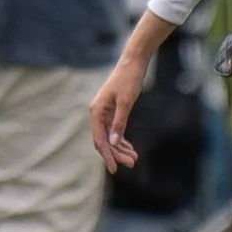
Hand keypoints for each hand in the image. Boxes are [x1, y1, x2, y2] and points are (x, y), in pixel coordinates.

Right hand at [90, 57, 147, 172]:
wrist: (134, 62)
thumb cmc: (129, 80)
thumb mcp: (125, 103)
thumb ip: (119, 123)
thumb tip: (112, 143)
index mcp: (96, 112)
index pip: (100, 140)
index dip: (107, 156)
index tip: (115, 169)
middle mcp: (97, 113)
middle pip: (104, 140)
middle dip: (117, 154)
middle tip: (132, 163)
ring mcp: (104, 112)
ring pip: (110, 136)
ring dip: (120, 148)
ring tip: (134, 158)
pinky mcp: (112, 110)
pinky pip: (114, 130)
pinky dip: (121, 139)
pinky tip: (129, 147)